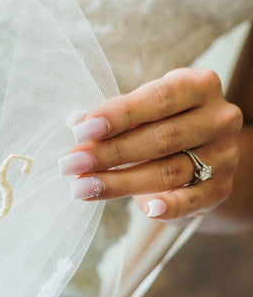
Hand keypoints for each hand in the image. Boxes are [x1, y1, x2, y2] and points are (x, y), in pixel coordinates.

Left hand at [59, 68, 242, 220]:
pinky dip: (169, 207)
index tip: (81, 130)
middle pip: (161, 138)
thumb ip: (116, 115)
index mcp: (200, 86)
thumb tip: (77, 123)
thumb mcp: (145, 108)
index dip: (118, 115)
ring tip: (82, 188)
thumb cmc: (164, 120)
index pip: (158, 98)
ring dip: (120, 182)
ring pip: (169, 171)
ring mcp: (224, 155)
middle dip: (109, 153)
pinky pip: (193, 200)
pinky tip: (144, 210)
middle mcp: (219, 118)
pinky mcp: (221, 188)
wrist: (206, 150)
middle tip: (71, 164)